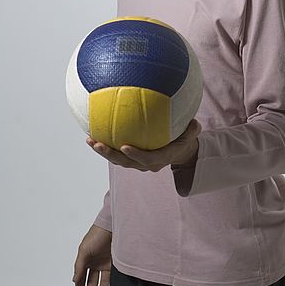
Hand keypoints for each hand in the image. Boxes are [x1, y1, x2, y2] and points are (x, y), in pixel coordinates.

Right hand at [73, 224, 111, 285]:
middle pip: (90, 279)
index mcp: (85, 257)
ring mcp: (104, 261)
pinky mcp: (114, 262)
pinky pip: (110, 276)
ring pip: (100, 279)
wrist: (114, 225)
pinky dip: (106, 284)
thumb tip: (75, 279)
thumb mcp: (84, 250)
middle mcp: (94, 260)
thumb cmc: (97, 234)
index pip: (80, 275)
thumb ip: (79, 266)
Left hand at [86, 118, 200, 171]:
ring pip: (118, 159)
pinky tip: (95, 131)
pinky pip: (117, 152)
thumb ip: (193, 130)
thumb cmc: (185, 139)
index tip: (125, 146)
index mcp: (161, 158)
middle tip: (98, 144)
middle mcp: (146, 163)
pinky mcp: (131, 156)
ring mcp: (137, 161)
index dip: (135, 155)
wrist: (179, 151)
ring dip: (103, 151)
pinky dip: (106, 144)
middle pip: (126, 162)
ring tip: (90, 140)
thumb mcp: (192, 135)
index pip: (147, 159)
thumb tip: (194, 122)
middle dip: (111, 155)